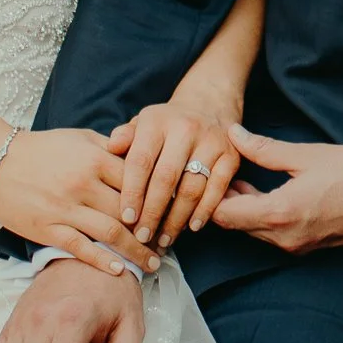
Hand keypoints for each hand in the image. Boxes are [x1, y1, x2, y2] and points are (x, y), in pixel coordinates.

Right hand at [0, 128, 161, 274]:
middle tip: (170, 243)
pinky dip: (102, 261)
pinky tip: (119, 270)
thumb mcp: (81, 138)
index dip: (160, 197)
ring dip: (135, 251)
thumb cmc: (43, 148)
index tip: (175, 212)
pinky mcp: (48, 228)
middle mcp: (83, 183)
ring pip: (111, 233)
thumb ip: (112, 148)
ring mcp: (65, 208)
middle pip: (130, 210)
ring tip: (153, 263)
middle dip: (153, 229)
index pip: (139, 180)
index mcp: (95, 158)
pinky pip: (80, 248)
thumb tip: (144, 157)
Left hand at [107, 97, 239, 249]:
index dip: (132, 192)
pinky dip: (204, 212)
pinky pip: (217, 190)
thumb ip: (125, 137)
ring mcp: (211, 141)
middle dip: (152, 212)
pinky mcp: (231, 155)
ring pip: (192, 188)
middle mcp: (185, 128)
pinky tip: (191, 228)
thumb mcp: (142, 123)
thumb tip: (111, 147)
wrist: (208, 103)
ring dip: (177, 219)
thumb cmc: (166, 123)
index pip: (141, 161)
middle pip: (166, 178)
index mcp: (157, 120)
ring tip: (164, 239)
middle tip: (142, 237)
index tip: (126, 218)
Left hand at [211, 126, 342, 252]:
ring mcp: (296, 246)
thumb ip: (264, 149)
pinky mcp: (307, 246)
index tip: (208, 172)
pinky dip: (260, 216)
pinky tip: (264, 192)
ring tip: (241, 178)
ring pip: (253, 231)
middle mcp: (283, 238)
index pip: (224, 215)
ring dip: (242, 208)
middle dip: (223, 200)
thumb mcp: (306, 154)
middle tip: (221, 171)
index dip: (209, 194)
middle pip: (235, 226)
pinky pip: (271, 235)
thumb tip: (235, 135)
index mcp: (279, 214)